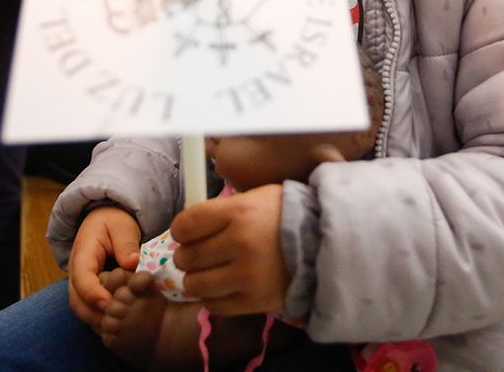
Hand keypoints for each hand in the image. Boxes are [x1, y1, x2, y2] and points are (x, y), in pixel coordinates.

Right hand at [67, 206, 140, 331]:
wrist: (104, 220)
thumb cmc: (113, 222)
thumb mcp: (121, 226)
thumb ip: (126, 243)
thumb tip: (132, 262)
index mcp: (83, 253)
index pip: (81, 278)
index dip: (93, 293)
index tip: (109, 303)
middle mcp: (76, 272)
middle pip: (77, 299)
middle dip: (94, 314)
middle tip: (116, 322)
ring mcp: (79, 283)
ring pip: (81, 308)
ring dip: (96, 320)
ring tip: (117, 328)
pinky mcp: (87, 291)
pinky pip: (88, 309)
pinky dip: (99, 319)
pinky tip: (116, 326)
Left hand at [172, 184, 287, 315]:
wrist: (324, 244)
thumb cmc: (287, 215)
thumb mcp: (256, 198)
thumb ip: (223, 210)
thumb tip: (190, 226)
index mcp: (239, 212)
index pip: (186, 224)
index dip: (180, 230)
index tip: (185, 233)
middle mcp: (239, 244)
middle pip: (187, 257)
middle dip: (187, 256)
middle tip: (198, 254)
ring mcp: (247, 275)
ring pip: (195, 284)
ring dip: (197, 279)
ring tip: (208, 273)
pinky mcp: (255, 301)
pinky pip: (215, 306)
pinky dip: (212, 298)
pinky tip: (223, 287)